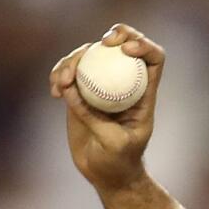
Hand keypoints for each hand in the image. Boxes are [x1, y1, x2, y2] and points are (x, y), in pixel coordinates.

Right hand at [49, 24, 164, 192]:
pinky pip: (68, 72)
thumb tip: (73, 90)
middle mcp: (125, 83)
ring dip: (74, 59)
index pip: (153, 59)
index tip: (125, 49)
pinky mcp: (80, 91)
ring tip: (62, 82)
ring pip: (91, 55)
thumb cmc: (119, 161)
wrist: (106, 173)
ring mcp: (102, 84)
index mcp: (144, 92)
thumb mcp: (114, 144)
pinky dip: (59, 75)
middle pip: (123, 46)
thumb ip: (94, 118)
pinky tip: (55, 92)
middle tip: (99, 45)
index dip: (143, 45)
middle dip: (114, 35)